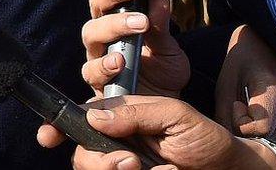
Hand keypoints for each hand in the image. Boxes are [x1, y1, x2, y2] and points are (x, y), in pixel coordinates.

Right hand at [39, 96, 275, 169]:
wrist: (227, 167)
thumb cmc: (204, 136)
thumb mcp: (175, 114)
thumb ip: (135, 112)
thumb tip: (94, 117)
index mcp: (120, 116)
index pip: (81, 117)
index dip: (58, 127)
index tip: (48, 137)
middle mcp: (115, 142)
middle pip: (80, 151)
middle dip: (95, 158)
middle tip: (127, 161)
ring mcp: (121, 165)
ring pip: (90, 169)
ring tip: (140, 168)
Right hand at [83, 0, 188, 97]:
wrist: (164, 104)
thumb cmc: (162, 73)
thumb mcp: (167, 47)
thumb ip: (161, 25)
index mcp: (116, 25)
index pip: (105, 1)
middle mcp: (103, 41)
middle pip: (94, 19)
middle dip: (115, 18)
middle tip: (140, 20)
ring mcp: (98, 61)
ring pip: (90, 40)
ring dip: (109, 38)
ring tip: (129, 42)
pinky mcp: (98, 84)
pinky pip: (92, 73)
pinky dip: (103, 68)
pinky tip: (119, 65)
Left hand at [214, 25, 275, 135]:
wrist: (263, 40)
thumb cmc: (240, 60)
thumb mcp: (226, 84)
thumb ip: (225, 114)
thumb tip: (228, 141)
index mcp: (272, 87)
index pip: (262, 128)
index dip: (243, 124)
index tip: (236, 103)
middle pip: (273, 136)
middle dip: (252, 132)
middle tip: (240, 111)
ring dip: (262, 131)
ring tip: (250, 112)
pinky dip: (271, 127)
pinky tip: (260, 114)